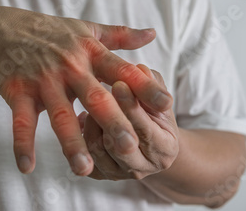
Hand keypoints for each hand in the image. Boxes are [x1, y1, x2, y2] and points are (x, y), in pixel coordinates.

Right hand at [0, 7, 172, 175]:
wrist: (5, 30)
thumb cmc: (53, 33)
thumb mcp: (88, 30)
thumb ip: (121, 35)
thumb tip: (152, 33)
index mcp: (90, 54)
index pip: (122, 71)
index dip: (144, 86)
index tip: (166, 105)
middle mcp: (70, 68)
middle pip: (95, 98)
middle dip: (113, 122)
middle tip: (130, 146)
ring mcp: (43, 80)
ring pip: (60, 115)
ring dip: (71, 142)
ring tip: (84, 169)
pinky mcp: (18, 91)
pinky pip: (21, 121)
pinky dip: (22, 144)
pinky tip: (27, 167)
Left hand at [81, 65, 178, 179]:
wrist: (146, 139)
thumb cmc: (152, 111)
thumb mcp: (157, 95)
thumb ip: (150, 82)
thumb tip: (140, 70)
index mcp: (165, 148)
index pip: (145, 129)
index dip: (130, 106)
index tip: (117, 83)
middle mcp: (144, 167)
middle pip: (121, 146)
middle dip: (108, 118)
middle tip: (98, 94)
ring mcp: (120, 174)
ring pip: (98, 151)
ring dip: (92, 125)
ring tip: (91, 104)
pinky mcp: (101, 175)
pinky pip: (84, 158)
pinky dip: (80, 138)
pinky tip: (81, 118)